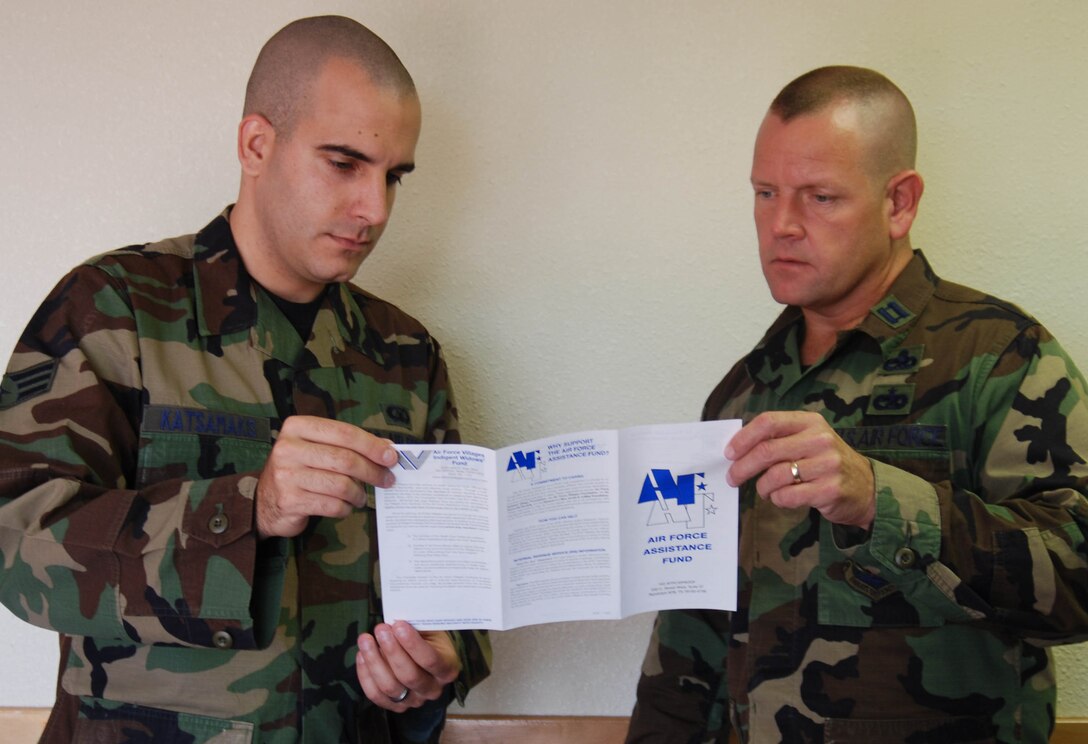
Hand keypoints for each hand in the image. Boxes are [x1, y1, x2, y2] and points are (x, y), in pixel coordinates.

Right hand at [255, 415, 397, 537]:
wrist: (264, 502)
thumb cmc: (300, 470)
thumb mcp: (317, 449)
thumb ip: (347, 445)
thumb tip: (387, 448)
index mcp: (297, 427)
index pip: (344, 433)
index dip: (372, 445)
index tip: (392, 456)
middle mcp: (288, 448)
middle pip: (345, 459)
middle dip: (372, 471)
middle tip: (387, 480)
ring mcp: (286, 475)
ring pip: (341, 484)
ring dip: (359, 493)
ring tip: (361, 497)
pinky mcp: (290, 501)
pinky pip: (332, 505)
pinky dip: (345, 507)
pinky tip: (345, 506)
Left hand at [356, 621, 460, 711]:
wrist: (426, 654)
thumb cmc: (428, 638)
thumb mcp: (430, 629)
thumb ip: (416, 626)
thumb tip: (394, 622)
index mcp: (447, 668)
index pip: (430, 660)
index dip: (412, 644)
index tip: (398, 625)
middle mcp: (433, 689)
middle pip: (409, 676)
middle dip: (391, 651)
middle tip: (380, 629)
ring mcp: (414, 700)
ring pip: (390, 687)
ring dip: (374, 661)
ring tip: (366, 639)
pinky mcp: (395, 705)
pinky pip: (375, 695)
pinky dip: (366, 674)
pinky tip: (362, 655)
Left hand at [725, 411, 874, 527]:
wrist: (867, 488)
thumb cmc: (826, 462)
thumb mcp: (808, 440)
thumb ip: (779, 439)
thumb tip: (737, 449)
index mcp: (810, 422)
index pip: (768, 422)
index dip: (743, 438)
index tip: (729, 453)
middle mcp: (819, 439)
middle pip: (767, 450)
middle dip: (743, 467)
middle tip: (732, 478)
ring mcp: (827, 465)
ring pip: (775, 476)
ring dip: (762, 487)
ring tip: (764, 490)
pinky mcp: (829, 490)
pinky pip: (788, 496)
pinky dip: (777, 499)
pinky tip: (781, 498)